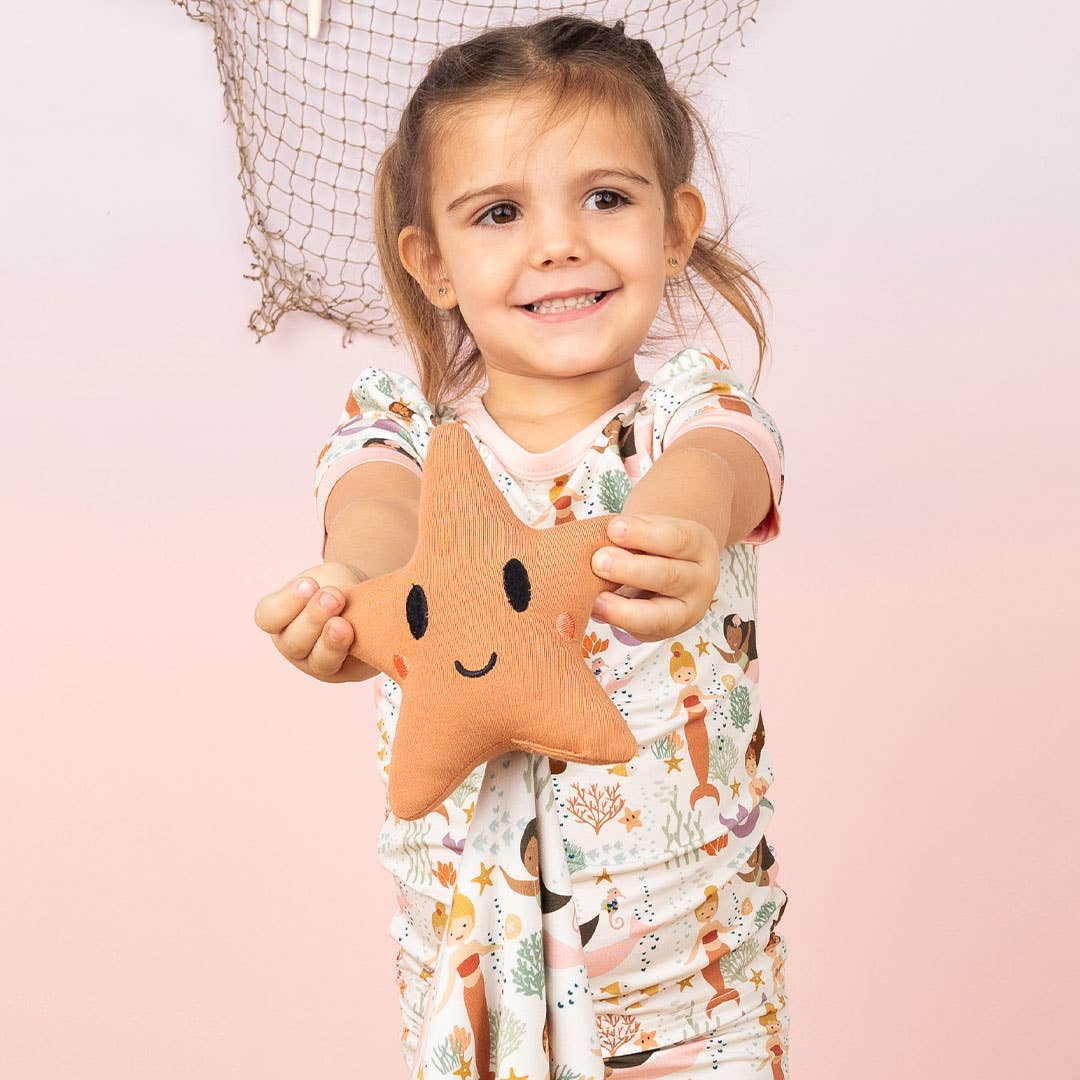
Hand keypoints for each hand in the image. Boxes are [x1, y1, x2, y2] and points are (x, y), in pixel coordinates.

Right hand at [253, 561, 373, 682]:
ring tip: (342, 624)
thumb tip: (337, 597)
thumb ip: (329, 586)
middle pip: (293, 641)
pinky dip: (353, 652)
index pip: (268, 617)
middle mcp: (293, 645)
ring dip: (331, 642)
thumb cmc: (338, 586)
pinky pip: (347, 668)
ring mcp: (317, 663)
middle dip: (313, 618)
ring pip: (319, 660)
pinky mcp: (345, 672)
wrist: (366, 606)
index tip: (309, 584)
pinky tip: (360, 638)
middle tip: (333, 597)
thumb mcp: (328, 577)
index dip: (287, 602)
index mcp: (280, 619)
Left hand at [590, 514, 720, 642]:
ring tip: (596, 599)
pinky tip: (596, 610)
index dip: (644, 534)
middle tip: (598, 561)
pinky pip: (644, 630)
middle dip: (632, 570)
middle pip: (671, 576)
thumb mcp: (648, 530)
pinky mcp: (670, 631)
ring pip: (661, 615)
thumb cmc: (652, 545)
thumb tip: (599, 548)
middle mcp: (702, 579)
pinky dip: (618, 621)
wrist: (664, 570)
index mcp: (699, 544)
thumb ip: (629, 536)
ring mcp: (690, 611)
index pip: (677, 539)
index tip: (613, 528)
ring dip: (623, 607)